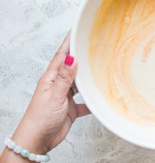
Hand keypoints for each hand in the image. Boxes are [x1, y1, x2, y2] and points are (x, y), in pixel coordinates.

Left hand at [1, 33, 89, 161]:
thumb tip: (72, 58)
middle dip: (82, 57)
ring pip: (80, 84)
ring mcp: (65, 97)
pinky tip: (101, 98)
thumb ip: (65, 78)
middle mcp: (58, 86)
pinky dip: (93, 101)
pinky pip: (85, 103)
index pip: (62, 56)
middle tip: (94, 46)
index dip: (69, 43)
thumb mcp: (54, 95)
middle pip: (73, 68)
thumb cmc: (40, 118)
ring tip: (101, 69)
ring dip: (89, 78)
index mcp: (51, 79)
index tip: (77, 30)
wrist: (37, 140)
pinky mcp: (71, 109)